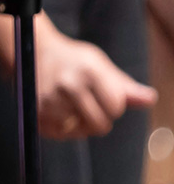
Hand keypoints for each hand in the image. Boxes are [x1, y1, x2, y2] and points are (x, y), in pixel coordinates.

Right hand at [34, 21, 154, 138]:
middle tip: (88, 103)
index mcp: (90, 70)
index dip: (113, 105)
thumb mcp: (99, 64)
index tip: (103, 94)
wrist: (33, 50)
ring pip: (79, 131)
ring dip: (79, 123)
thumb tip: (150, 98)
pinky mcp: (36, 109)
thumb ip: (125, 86)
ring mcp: (50, 98)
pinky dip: (62, 126)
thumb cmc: (73, 59)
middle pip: (99, 125)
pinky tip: (59, 110)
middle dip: (99, 118)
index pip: (115, 107)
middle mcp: (69, 84)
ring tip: (70, 104)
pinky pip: (60, 133)